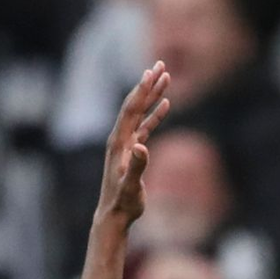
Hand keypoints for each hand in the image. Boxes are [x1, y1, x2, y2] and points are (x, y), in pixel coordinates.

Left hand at [98, 62, 170, 229]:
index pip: (132, 109)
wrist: (114, 214)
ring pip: (141, 112)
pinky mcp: (134, 151)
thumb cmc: (123, 202)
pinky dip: (156, 114)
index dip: (143, 90)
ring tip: (165, 77)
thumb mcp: (131, 186)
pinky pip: (146, 126)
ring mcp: (127, 143)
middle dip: (148, 84)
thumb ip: (137, 166)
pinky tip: (165, 105)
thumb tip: (143, 147)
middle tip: (161, 64)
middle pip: (135, 104)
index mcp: (119, 141)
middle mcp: (121, 138)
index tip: (153, 72)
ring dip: (153, 95)